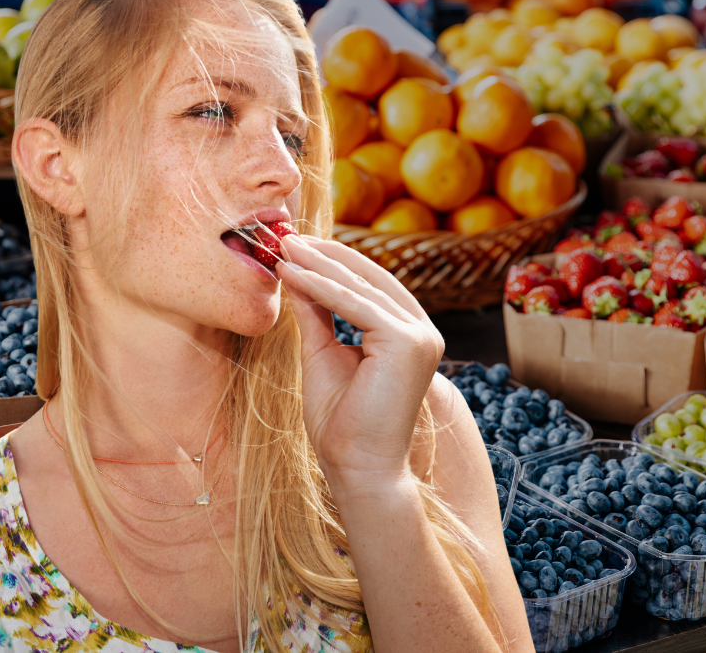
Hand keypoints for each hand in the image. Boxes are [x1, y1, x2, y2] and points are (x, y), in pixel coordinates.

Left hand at [276, 235, 443, 492]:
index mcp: (409, 335)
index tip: (294, 246)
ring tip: (282, 247)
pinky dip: (319, 286)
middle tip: (284, 235)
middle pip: (368, 279)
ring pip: (360, 287)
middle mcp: (423, 331)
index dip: (332, 262)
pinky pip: (355, 305)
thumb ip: (315, 313)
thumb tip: (295, 272)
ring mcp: (421, 336)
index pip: (370, 285)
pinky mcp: (408, 343)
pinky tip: (289, 272)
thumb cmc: (342, 425)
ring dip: (317, 265)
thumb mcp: (322, 355)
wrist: (358, 470)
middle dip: (324, 255)